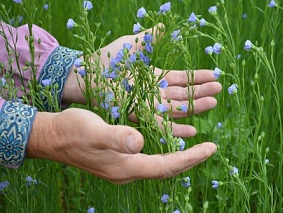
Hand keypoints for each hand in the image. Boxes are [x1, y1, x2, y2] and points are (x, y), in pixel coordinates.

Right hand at [26, 108, 216, 183]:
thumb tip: (139, 142)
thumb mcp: (94, 130)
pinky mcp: (118, 159)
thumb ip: (116, 137)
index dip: (191, 158)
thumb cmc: (72, 131)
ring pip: (159, 164)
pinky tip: (169, 142)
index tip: (211, 148)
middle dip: (190, 159)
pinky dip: (164, 151)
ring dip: (179, 156)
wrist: (52, 137)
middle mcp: (128, 171)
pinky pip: (149, 159)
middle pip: (166, 168)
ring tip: (196, 146)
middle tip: (210, 148)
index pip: (167, 166)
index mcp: (126, 167)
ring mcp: (123, 167)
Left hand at [62, 25, 221, 136]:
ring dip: (195, 107)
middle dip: (201, 92)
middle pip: (183, 94)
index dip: (197, 77)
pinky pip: (161, 124)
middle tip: (219, 89)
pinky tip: (192, 131)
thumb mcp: (132, 45)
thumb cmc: (107, 59)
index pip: (181, 79)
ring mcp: (148, 104)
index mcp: (154, 77)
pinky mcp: (139, 115)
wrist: (86, 74)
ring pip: (177, 108)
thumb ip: (149, 39)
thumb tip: (164, 26)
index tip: (214, 75)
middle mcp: (154, 93)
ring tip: (214, 102)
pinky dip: (177, 129)